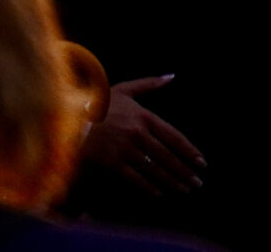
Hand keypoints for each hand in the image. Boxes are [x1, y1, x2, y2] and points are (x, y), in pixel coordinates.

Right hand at [81, 76, 204, 196]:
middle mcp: (138, 134)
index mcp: (144, 116)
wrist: (69, 119)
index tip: (201, 162)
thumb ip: (150, 84)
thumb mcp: (124, 89)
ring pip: (154, 168)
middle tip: (197, 182)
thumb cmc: (99, 104)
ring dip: (171, 180)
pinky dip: (148, 187)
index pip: (173, 137)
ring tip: (184, 189)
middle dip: (184, 170)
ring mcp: (125, 149)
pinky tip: (160, 193)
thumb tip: (172, 76)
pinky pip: (135, 178)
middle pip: (167, 156)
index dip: (189, 151)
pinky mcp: (111, 162)